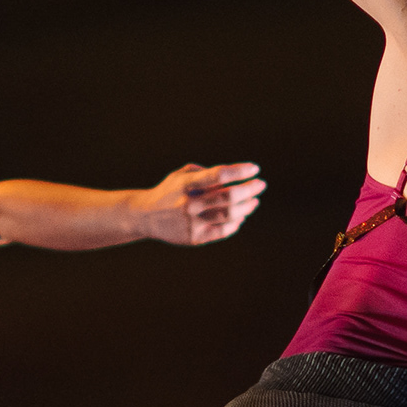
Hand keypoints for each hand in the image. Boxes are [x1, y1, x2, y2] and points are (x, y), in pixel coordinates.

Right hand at [135, 161, 263, 246]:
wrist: (146, 216)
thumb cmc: (171, 191)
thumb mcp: (182, 175)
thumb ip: (206, 173)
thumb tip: (235, 177)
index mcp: (186, 184)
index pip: (218, 175)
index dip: (240, 172)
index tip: (254, 168)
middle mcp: (189, 203)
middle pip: (229, 197)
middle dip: (249, 190)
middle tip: (261, 185)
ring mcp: (192, 222)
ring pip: (230, 215)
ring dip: (247, 207)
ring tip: (254, 201)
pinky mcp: (195, 237)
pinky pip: (223, 231)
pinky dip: (236, 223)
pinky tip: (241, 216)